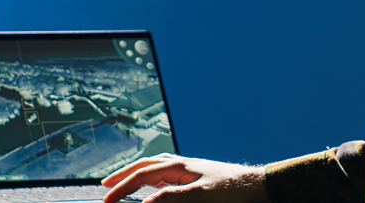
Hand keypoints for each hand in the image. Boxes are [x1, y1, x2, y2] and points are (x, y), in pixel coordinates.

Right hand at [100, 154, 266, 202]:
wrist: (259, 187)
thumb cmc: (233, 190)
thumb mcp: (199, 197)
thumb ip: (170, 198)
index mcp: (179, 166)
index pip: (141, 175)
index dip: (121, 188)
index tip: (106, 201)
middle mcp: (182, 164)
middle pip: (145, 166)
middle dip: (123, 175)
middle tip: (105, 185)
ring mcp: (189, 170)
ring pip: (155, 168)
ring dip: (137, 175)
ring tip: (124, 183)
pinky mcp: (197, 178)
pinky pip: (167, 175)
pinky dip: (153, 179)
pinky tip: (153, 186)